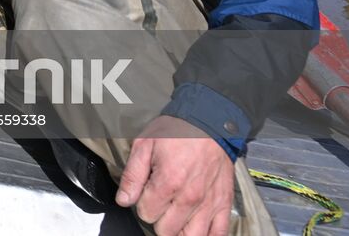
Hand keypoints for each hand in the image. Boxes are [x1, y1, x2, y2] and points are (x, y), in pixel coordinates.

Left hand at [116, 116, 233, 235]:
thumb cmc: (176, 132)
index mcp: (168, 182)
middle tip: (159, 202)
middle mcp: (190, 198)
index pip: (146, 213)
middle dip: (158, 218)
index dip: (141, 204)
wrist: (208, 123)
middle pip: (166, 230)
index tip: (145, 192)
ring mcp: (209, 204)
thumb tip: (123, 200)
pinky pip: (218, 234)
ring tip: (174, 217)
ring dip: (179, 231)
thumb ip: (132, 176)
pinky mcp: (224, 204)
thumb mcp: (144, 145)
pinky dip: (207, 235)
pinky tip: (195, 227)